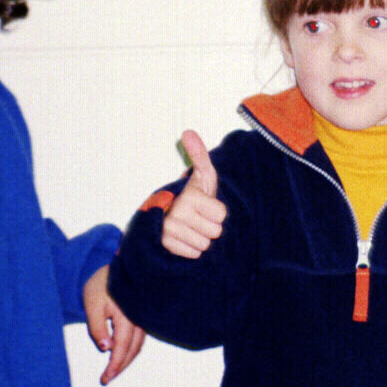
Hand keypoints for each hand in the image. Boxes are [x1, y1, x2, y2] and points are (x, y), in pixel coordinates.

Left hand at [84, 263, 146, 385]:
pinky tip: (121, 354)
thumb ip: (97, 327)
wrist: (115, 269)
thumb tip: (106, 348)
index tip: (105, 378)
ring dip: (127, 360)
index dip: (115, 365)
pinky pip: (139, 338)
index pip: (122, 347)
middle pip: (133, 350)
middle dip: (120, 367)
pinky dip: (131, 350)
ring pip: (138, 346)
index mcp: (126, 316)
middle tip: (107, 379)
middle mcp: (138, 319)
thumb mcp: (92, 304)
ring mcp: (142, 318)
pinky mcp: (141, 317)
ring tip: (113, 371)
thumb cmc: (101, 285)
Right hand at [161, 130, 225, 259]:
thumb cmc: (191, 194)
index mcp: (190, 196)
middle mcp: (177, 212)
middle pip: (215, 232)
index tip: (205, 205)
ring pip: (205, 245)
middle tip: (198, 217)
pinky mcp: (164, 244)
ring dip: (201, 238)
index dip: (217, 211)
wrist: (166, 215)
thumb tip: (188, 131)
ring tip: (191, 227)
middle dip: (209, 226)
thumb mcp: (201, 175)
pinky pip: (193, 254)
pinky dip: (191, 248)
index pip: (222, 215)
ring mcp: (169, 230)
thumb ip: (199, 155)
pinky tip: (184, 237)